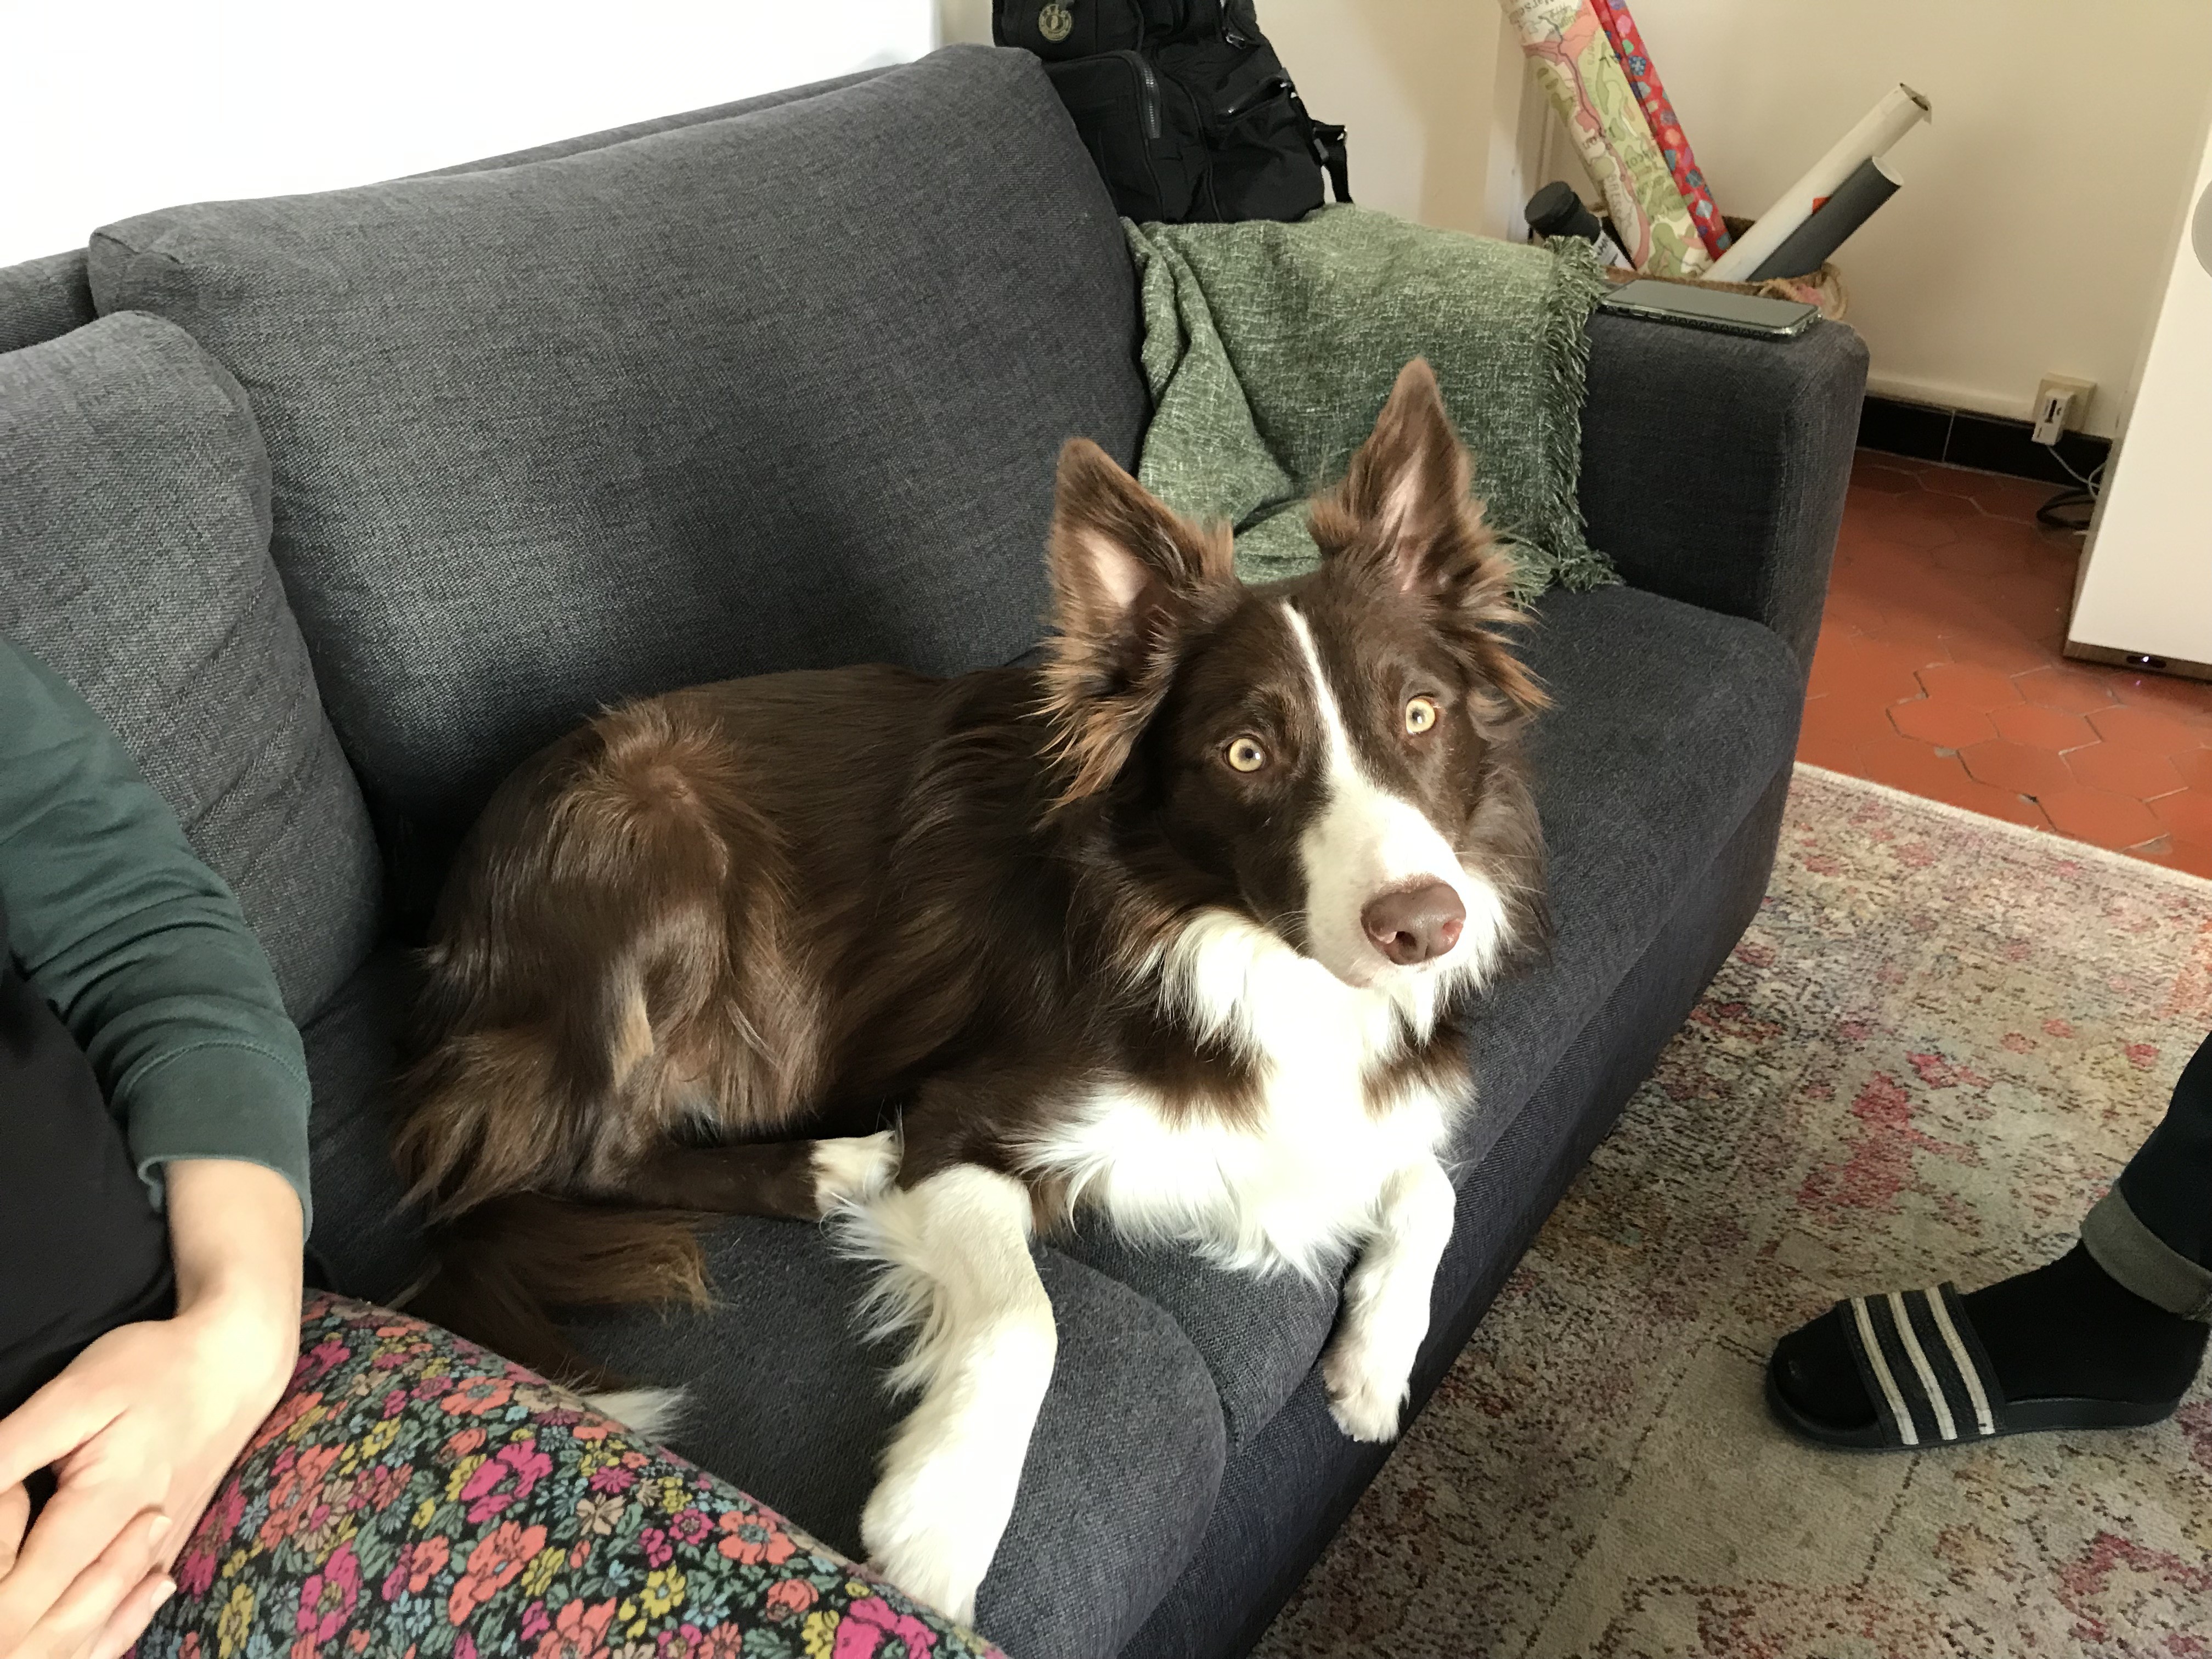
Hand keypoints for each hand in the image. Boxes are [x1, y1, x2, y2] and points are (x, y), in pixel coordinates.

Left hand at [0, 1161, 300, 1658]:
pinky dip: (84, 1640)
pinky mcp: (168, 1559)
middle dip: (4, 1626)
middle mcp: (136, 1552)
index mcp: (103, 1510)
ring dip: (37, 1638)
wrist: (238, 1366)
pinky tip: (63, 1634)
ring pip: (87, 1640)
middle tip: (8, 1535)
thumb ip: (9, 1450)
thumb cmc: (154, 1369)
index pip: (17, 1605)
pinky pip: (121, 1628)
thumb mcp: (73, 1394)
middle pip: (48, 1636)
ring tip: (17, 1593)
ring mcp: (158, 1563)